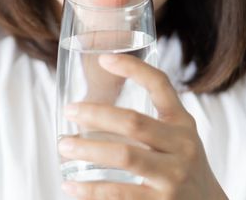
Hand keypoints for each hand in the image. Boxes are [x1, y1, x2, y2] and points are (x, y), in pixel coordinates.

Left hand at [58, 54, 227, 199]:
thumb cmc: (182, 169)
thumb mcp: (177, 140)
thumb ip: (149, 125)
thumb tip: (93, 112)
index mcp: (182, 125)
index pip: (160, 86)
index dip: (132, 68)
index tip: (102, 59)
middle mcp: (182, 147)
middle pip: (133, 122)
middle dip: (96, 113)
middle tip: (69, 110)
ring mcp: (173, 177)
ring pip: (124, 155)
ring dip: (87, 149)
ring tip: (63, 145)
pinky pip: (119, 194)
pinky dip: (90, 189)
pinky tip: (71, 186)